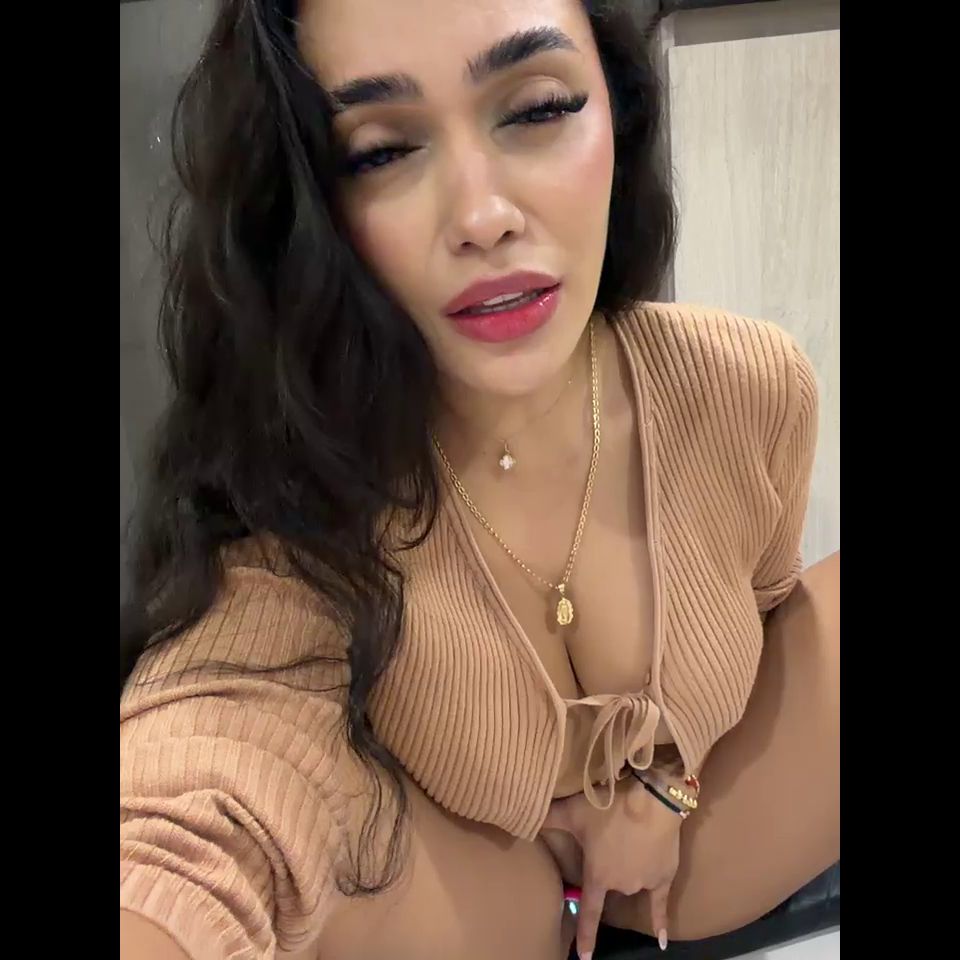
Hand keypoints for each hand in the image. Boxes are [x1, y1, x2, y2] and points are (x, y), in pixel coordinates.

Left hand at [541, 776, 680, 958]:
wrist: (653, 802)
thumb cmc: (610, 809)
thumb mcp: (573, 812)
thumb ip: (548, 818)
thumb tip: (520, 817)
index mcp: (598, 876)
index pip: (589, 912)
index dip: (585, 936)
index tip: (584, 958)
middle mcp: (620, 885)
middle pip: (610, 884)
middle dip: (607, 867)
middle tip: (610, 839)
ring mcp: (643, 884)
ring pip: (631, 883)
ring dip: (628, 869)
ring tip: (628, 837)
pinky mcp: (664, 878)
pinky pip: (661, 904)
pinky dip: (661, 922)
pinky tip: (662, 941)